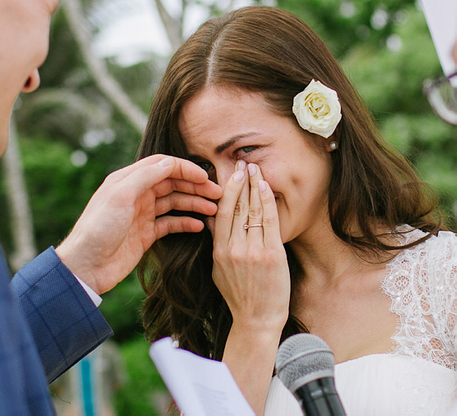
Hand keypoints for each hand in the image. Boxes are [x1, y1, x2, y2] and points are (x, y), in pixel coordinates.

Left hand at [56, 154, 221, 294]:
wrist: (86, 265)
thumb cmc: (98, 228)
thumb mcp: (120, 196)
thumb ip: (145, 177)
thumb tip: (170, 162)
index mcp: (128, 180)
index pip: (162, 166)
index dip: (185, 169)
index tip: (205, 177)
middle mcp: (136, 194)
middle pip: (172, 184)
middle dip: (195, 187)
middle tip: (218, 195)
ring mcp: (142, 215)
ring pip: (174, 203)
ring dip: (194, 204)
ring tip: (214, 211)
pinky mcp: (146, 234)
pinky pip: (170, 224)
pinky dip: (186, 223)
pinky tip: (200, 226)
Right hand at [208, 161, 289, 333]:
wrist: (257, 320)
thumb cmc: (239, 296)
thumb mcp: (219, 270)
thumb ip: (217, 244)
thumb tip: (212, 220)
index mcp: (219, 252)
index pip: (221, 213)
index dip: (226, 190)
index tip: (231, 174)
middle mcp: (234, 249)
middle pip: (235, 207)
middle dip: (240, 182)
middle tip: (243, 162)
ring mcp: (253, 252)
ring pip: (251, 210)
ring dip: (254, 186)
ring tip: (255, 168)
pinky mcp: (272, 255)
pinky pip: (268, 222)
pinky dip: (267, 201)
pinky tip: (266, 186)